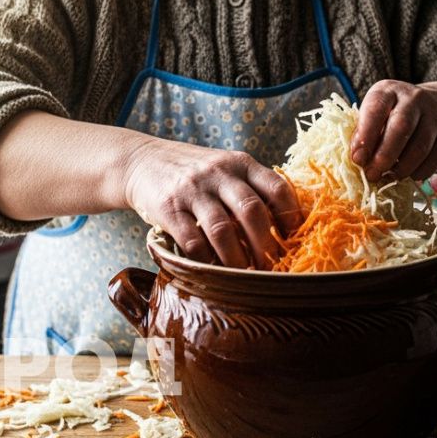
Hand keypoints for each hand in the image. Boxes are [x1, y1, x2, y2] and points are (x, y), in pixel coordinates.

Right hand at [121, 139, 302, 269]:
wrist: (141, 161)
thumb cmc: (195, 173)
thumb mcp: (226, 168)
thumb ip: (251, 189)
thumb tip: (285, 230)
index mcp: (241, 163)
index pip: (277, 187)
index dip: (291, 216)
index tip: (295, 240)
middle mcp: (219, 173)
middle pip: (251, 211)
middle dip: (265, 245)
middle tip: (270, 267)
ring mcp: (193, 190)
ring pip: (222, 230)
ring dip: (237, 259)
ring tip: (244, 276)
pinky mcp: (169, 208)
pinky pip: (192, 240)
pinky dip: (206, 260)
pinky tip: (213, 271)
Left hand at [349, 80, 436, 181]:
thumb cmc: (397, 115)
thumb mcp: (378, 114)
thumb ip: (366, 132)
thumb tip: (358, 159)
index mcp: (389, 91)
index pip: (376, 109)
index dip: (365, 136)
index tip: (357, 159)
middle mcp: (414, 98)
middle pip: (401, 127)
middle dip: (384, 155)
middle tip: (372, 175)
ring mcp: (436, 115)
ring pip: (420, 147)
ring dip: (402, 168)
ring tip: (390, 178)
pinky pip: (435, 158)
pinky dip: (420, 172)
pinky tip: (409, 176)